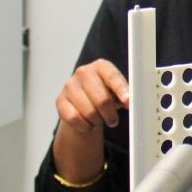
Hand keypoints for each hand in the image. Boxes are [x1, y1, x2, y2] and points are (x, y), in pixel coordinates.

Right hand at [51, 58, 130, 182]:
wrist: (80, 103)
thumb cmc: (104, 95)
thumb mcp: (116, 92)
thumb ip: (124, 95)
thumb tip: (131, 103)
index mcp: (101, 66)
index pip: (112, 76)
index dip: (121, 90)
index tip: (128, 102)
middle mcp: (83, 72)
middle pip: (102, 99)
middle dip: (110, 115)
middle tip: (113, 121)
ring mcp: (69, 85)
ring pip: (89, 112)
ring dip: (97, 121)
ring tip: (99, 119)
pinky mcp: (60, 100)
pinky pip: (75, 118)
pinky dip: (84, 126)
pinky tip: (87, 123)